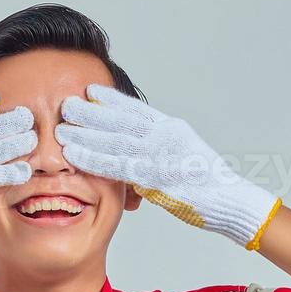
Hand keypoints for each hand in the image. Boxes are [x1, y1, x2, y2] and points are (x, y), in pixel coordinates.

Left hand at [56, 84, 281, 249]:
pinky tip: (74, 155)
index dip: (111, 99)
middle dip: (91, 112)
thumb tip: (138, 156)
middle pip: (120, 119)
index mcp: (172, 128)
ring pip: (114, 139)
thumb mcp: (185, 158)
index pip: (137, 108)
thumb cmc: (209, 185)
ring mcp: (160, 155)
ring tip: (61, 129)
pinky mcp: (154, 177)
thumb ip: (161, 152)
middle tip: (65, 105)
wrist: (229, 200)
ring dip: (85, 133)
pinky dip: (93, 158)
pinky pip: (117, 165)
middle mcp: (165, 136)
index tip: (90, 91)